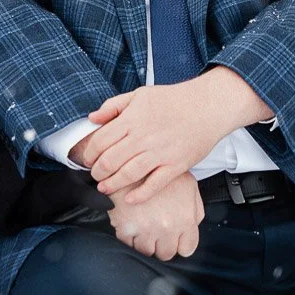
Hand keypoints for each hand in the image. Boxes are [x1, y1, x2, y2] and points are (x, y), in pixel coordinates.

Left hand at [82, 81, 224, 202]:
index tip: (87, 159)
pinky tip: (129, 199)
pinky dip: (140, 195)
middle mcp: (143, 138)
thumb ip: (113, 106)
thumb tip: (92, 118)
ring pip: (128, 174)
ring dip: (111, 184)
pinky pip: (154, 185)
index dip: (89, 153)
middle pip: (110, 161)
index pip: (100, 141)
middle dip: (97, 172)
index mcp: (131, 120)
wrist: (207, 106)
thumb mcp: (139, 94)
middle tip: (95, 175)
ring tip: (104, 187)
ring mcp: (160, 153)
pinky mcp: (175, 166)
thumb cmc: (173, 100)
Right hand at [108, 171, 203, 260]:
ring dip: (145, 242)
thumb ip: (195, 209)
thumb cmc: (159, 171)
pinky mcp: (125, 228)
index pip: (186, 249)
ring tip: (143, 227)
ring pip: (146, 252)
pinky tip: (131, 223)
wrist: (130, 161)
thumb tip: (194, 225)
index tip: (175, 238)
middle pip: (166, 254)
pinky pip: (127, 244)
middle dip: (163, 245)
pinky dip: (128, 237)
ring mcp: (145, 229)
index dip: (180, 243)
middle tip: (158, 232)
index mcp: (185, 219)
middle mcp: (167, 228)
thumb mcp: (188, 185)